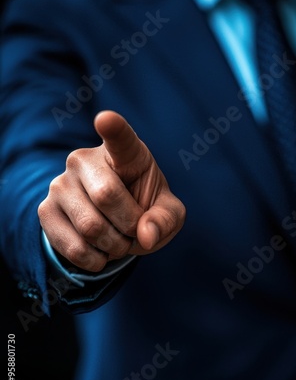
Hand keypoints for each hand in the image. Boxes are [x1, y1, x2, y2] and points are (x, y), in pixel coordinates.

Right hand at [38, 110, 185, 271]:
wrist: (112, 222)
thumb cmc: (143, 206)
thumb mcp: (166, 211)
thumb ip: (165, 219)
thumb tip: (145, 236)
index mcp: (123, 152)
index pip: (118, 136)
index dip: (112, 127)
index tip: (106, 119)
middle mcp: (84, 159)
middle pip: (106, 196)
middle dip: (129, 226)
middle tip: (134, 230)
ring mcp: (60, 183)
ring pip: (90, 227)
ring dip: (114, 247)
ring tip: (119, 241)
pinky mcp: (45, 210)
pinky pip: (73, 247)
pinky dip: (95, 260)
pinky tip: (100, 251)